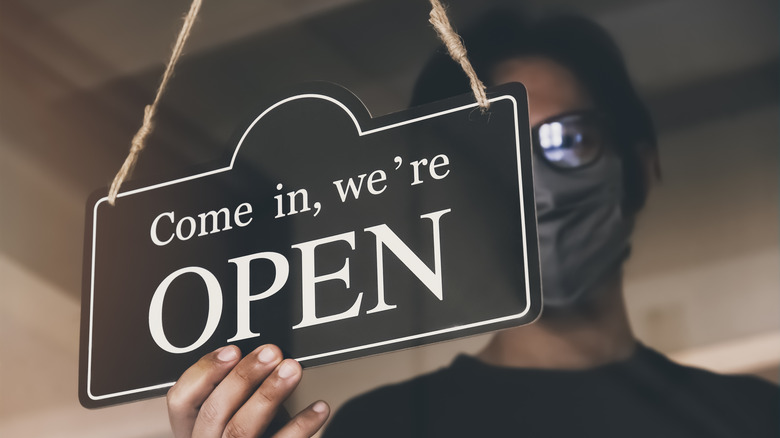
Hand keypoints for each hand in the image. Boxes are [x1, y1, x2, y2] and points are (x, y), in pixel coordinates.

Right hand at [167, 344, 329, 437]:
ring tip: (292, 370)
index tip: (233, 351)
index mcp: (191, 432)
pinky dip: (302, 425)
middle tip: (271, 354)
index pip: (180, 400)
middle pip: (213, 411)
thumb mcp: (236, 415)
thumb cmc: (252, 437)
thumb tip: (262, 358)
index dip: (204, 372)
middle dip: (243, 376)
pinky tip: (319, 408)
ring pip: (241, 429)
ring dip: (269, 394)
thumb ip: (239, 394)